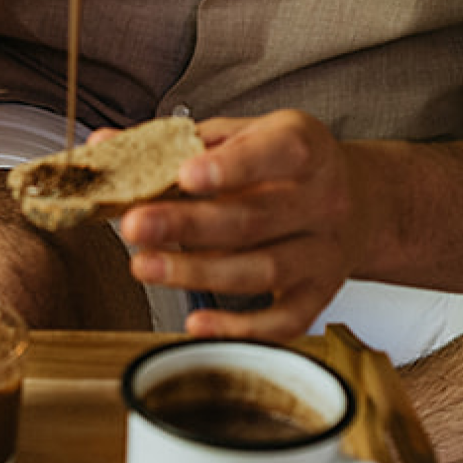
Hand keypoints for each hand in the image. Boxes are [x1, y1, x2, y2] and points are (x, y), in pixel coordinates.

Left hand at [115, 109, 367, 339]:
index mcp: (304, 147)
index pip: (278, 152)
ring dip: (198, 272)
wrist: (357, 202)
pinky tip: (197, 323)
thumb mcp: (240, 135)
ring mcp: (325, 251)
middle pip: (254, 218)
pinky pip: (284, 320)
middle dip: (188, 225)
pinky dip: (241, 326)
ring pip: (263, 269)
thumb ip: (175, 142)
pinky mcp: (320, 294)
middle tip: (134, 225)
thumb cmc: (279, 165)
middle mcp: (323, 200)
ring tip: (144, 267)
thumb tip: (104, 145)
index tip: (185, 174)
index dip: (233, 166)